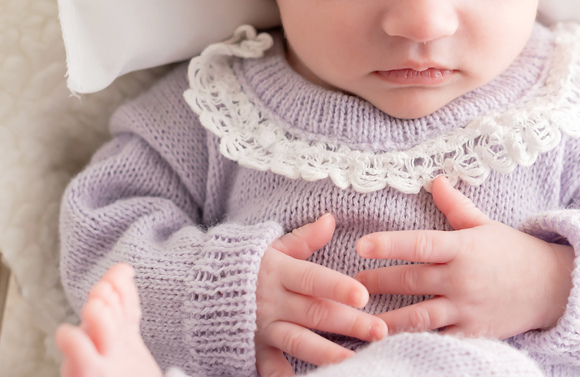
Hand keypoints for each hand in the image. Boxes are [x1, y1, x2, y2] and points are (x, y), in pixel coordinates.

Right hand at [255, 213, 387, 376]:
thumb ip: (304, 238)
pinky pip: (269, 366)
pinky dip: (283, 376)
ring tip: (352, 360)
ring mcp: (263, 326)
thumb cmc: (246, 264)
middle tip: (380, 330)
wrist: (200, 287)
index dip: (337, 287)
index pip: (312, 279)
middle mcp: (273, 300)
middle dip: (349, 323)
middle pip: (315, 312)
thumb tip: (330, 219)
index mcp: (280, 271)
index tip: (364, 295)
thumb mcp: (272, 246)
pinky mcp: (253, 347)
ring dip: (326, 353)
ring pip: (297, 341)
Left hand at [354, 177, 574, 338]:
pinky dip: (415, 345)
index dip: (390, 244)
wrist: (553, 287)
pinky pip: (439, 341)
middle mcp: (462, 279)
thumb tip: (434, 180)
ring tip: (358, 322)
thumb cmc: (514, 252)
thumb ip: (455, 206)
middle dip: (376, 283)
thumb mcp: (486, 225)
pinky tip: (390, 347)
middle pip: (412, 281)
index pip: (421, 244)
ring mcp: (467, 310)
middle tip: (347, 285)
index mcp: (463, 248)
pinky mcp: (473, 334)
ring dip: (387, 320)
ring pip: (419, 317)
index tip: (362, 244)